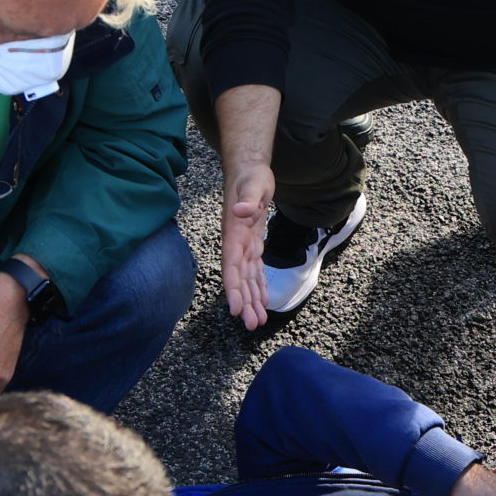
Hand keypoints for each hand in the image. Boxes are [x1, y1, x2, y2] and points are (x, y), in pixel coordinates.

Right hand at [221, 159, 275, 330]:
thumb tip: (240, 212)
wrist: (248, 170)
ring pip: (247, 278)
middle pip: (239, 278)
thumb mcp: (253, 186)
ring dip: (252, 299)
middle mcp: (236, 243)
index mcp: (234, 234)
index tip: (236, 310)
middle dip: (245, 302)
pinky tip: (263, 300)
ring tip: (259, 320)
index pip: (231, 267)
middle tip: (252, 325)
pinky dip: (259, 285)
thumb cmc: (251, 177)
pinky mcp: (252, 242)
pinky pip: (255, 269)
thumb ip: (248, 201)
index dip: (233, 289)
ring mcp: (244, 244)